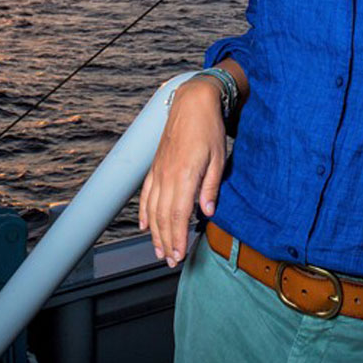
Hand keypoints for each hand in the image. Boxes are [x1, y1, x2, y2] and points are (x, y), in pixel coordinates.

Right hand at [138, 78, 226, 267]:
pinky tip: (144, 225)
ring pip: (152, 208)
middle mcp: (167, 175)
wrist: (192, 102)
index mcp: (184, 174)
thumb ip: (211, 187)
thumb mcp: (218, 157)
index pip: (177, 215)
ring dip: (154, 232)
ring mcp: (158, 170)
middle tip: (170, 261)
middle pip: (162, 216)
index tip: (179, 256)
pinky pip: (145, 193)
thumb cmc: (208, 128)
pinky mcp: (156, 165)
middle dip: (165, 241)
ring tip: (158, 250)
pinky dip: (144, 211)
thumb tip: (208, 212)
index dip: (177, 238)